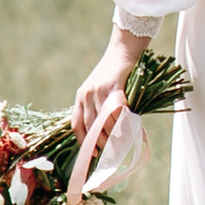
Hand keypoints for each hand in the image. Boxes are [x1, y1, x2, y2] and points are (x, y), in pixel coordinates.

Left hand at [71, 23, 148, 167]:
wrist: (122, 50)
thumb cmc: (112, 73)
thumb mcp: (97, 89)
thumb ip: (98, 108)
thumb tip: (105, 133)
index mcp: (80, 96)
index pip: (77, 124)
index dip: (83, 141)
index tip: (92, 153)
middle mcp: (87, 94)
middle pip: (90, 125)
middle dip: (99, 142)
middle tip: (108, 152)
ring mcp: (100, 89)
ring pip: (103, 120)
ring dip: (111, 134)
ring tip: (119, 143)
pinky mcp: (114, 85)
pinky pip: (117, 108)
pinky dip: (121, 120)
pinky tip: (127, 126)